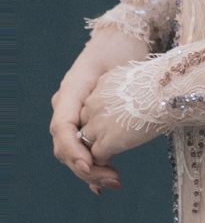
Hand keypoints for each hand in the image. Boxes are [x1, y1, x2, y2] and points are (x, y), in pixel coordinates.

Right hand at [50, 23, 144, 192]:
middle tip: (113, 180)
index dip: (73, 149)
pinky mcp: (86, 121)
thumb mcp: (118, 68)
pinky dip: (92, 165)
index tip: (90, 165)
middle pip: (65, 145)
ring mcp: (74, 114)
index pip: (62, 127)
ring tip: (114, 181)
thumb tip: (107, 123)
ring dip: (91, 170)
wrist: (124, 38)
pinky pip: (83, 147)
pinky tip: (102, 184)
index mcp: (71, 91)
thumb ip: (109, 95)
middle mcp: (67, 105)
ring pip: (72, 150)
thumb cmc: (123, 48)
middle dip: (86, 167)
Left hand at [78, 63, 159, 163]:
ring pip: (86, 142)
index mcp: (102, 85)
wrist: (167, 92)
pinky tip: (117, 167)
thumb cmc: (165, 85)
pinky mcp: (105, 141)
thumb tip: (138, 99)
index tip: (116, 126)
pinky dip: (105, 163)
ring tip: (113, 164)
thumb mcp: (139, 79)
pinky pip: (96, 157)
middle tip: (111, 149)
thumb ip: (129, 90)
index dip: (103, 119)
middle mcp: (93, 103)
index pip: (93, 106)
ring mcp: (97, 123)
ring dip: (98, 152)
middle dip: (97, 136)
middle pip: (86, 124)